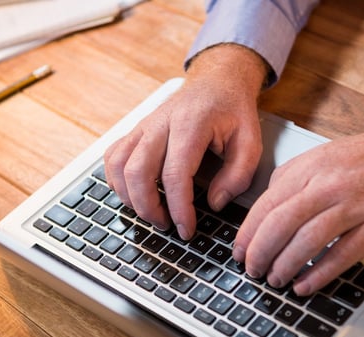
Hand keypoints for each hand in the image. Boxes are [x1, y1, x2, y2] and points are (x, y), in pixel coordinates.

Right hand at [103, 44, 267, 238]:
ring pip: (119, 166)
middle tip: (167, 226)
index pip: (175, 174)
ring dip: (130, 197)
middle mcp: (161, 124)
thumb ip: (238, 175)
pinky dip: (117, 181)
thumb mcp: (251, 142)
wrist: (216, 81)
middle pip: (137, 172)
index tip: (187, 229)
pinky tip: (135, 194)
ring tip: (152, 213)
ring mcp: (144, 126)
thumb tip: (215, 203)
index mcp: (191, 125)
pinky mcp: (136, 131)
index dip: (178, 208)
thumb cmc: (232, 111)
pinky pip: (113, 157)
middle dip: (149, 208)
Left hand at [233, 102, 363, 295]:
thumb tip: (269, 202)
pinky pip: (341, 255)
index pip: (267, 202)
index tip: (240, 250)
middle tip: (252, 270)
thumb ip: (297, 175)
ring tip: (275, 280)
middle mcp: (331, 183)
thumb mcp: (330, 153)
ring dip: (284, 266)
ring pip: (306, 240)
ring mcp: (356, 205)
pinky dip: (318, 273)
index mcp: (314, 165)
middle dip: (260, 252)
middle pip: (280, 223)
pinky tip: (305, 285)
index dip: (248, 232)